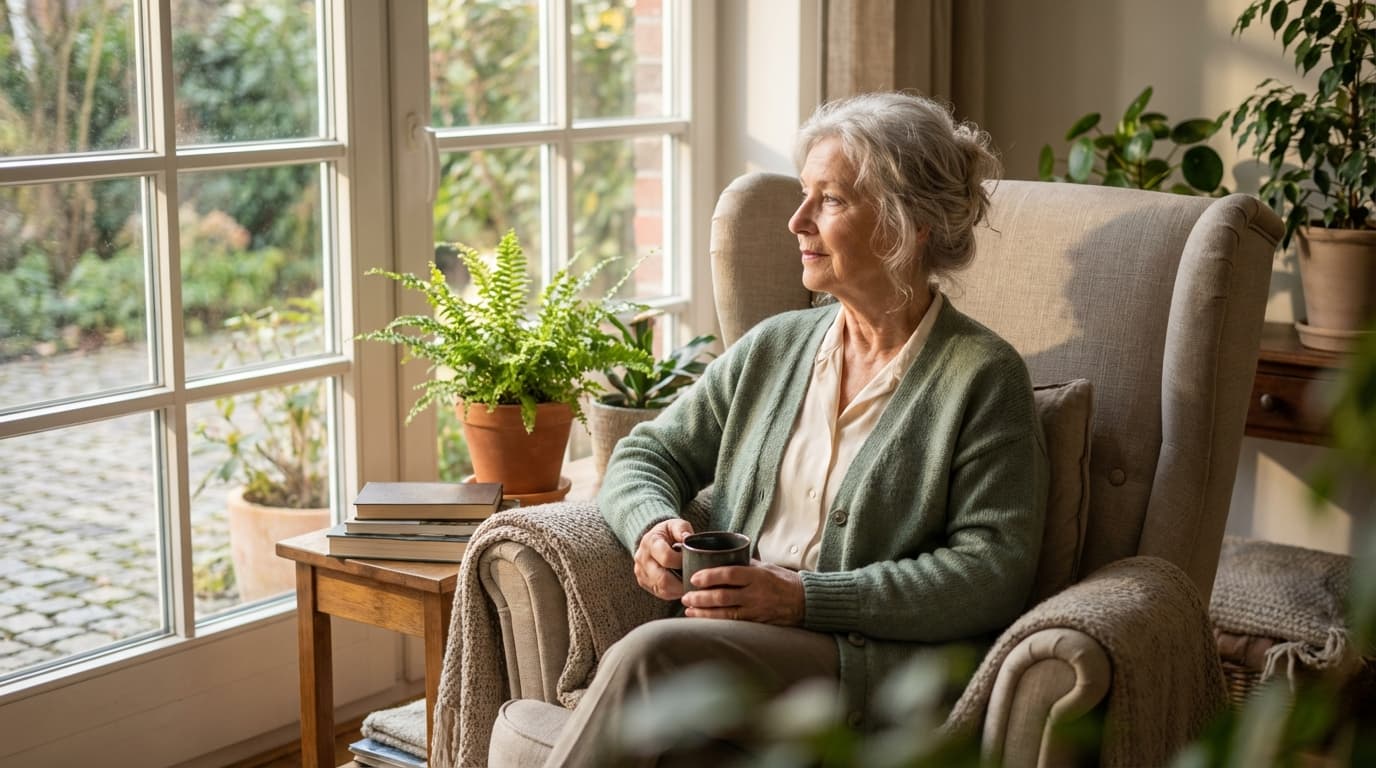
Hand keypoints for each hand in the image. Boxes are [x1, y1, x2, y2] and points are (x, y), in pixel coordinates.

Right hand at [633, 518, 693, 600]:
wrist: (651, 540)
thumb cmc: (666, 533)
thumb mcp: (674, 524)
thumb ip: (682, 529)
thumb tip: (688, 538)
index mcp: (650, 542)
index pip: (666, 558)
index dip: (681, 561)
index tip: (691, 559)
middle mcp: (642, 559)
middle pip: (663, 579)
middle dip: (682, 581)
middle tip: (696, 579)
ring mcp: (641, 573)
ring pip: (662, 589)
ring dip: (679, 589)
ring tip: (690, 583)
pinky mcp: (644, 583)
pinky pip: (661, 593)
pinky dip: (674, 592)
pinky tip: (682, 586)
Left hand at [680, 559, 804, 625]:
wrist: (806, 602)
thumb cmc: (785, 581)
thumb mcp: (766, 567)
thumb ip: (746, 565)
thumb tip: (723, 559)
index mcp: (757, 576)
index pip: (729, 574)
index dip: (710, 576)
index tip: (694, 578)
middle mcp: (755, 594)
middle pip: (722, 596)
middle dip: (700, 597)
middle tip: (685, 596)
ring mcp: (756, 610)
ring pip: (725, 613)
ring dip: (704, 612)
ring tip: (688, 609)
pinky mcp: (756, 622)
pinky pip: (732, 623)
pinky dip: (715, 621)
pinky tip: (703, 619)